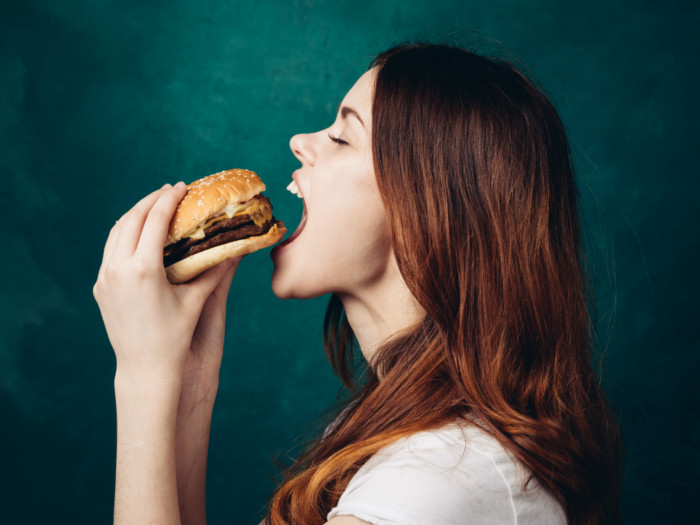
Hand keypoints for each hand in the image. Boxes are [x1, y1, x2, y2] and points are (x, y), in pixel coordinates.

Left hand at [93, 182, 239, 386]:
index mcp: (143, 269)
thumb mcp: (196, 301)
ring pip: (116, 232)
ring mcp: (104, 278)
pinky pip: (110, 250)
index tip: (181, 187)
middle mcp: (118, 269)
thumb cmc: (176, 337)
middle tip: (169, 191)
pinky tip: (138, 234)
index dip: (169, 200)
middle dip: (151, 201)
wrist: (145, 369)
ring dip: (135, 215)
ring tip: (154, 207)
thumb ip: (214, 270)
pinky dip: (124, 234)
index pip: (155, 220)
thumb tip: (236, 249)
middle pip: (131, 219)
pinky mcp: (100, 287)